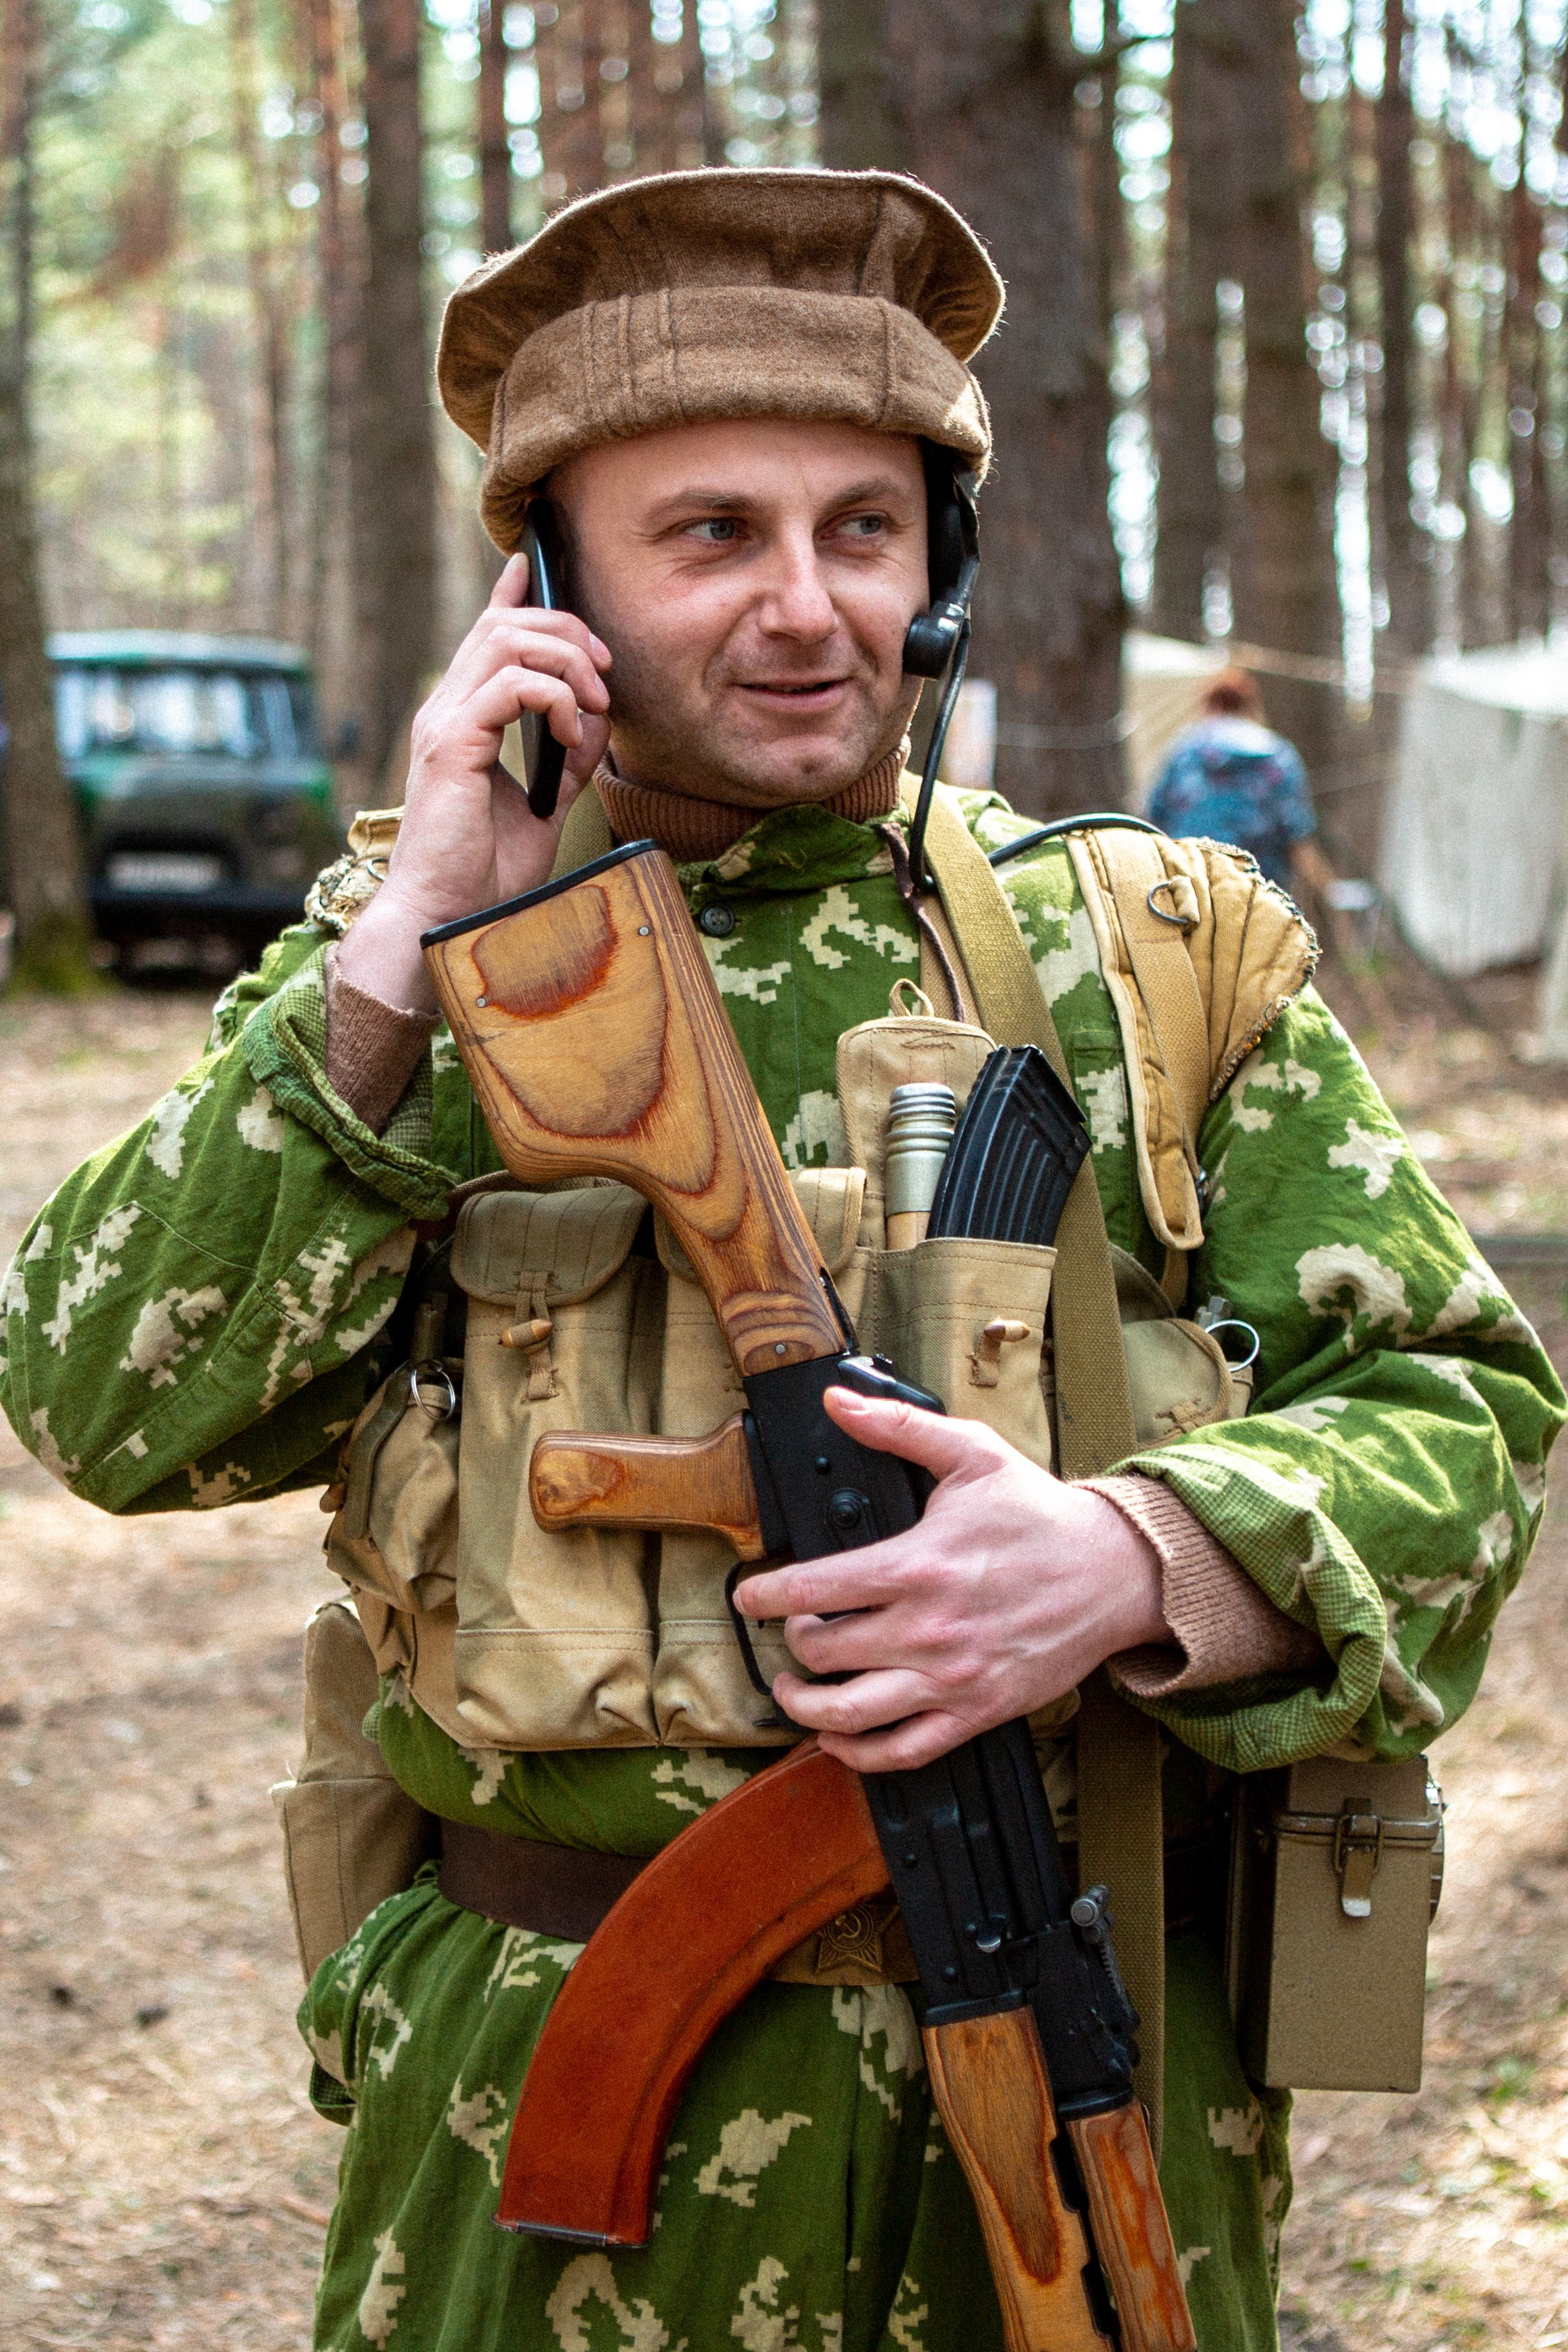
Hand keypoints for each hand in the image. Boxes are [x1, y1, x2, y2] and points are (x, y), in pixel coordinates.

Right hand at [336, 552, 612, 1011]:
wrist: (445, 915)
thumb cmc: (483, 872)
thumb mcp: (542, 806)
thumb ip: (566, 761)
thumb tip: (596, 721)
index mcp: (461, 720)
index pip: (483, 636)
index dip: (510, 593)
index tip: (533, 564)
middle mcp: (446, 710)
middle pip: (502, 624)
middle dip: (565, 630)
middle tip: (604, 672)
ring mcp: (443, 724)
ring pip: (506, 640)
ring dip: (565, 660)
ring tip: (594, 701)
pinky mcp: (452, 745)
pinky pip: (508, 685)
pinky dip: (553, 698)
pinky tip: (572, 731)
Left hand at [731, 1386, 1168, 1770]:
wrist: (1115, 1572)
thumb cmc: (1041, 1515)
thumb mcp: (973, 1453)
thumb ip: (898, 1426)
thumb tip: (838, 1400)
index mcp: (918, 1565)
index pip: (814, 1590)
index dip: (766, 1595)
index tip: (749, 1595)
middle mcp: (929, 1629)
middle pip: (823, 1653)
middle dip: (792, 1641)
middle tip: (793, 1628)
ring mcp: (951, 1678)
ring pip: (850, 1714)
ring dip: (806, 1706)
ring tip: (795, 1689)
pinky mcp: (976, 1712)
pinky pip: (903, 1752)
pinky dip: (859, 1754)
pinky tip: (839, 1739)